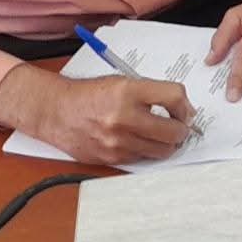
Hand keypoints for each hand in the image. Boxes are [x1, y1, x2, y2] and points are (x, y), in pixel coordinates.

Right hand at [0, 65, 194, 165]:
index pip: (173, 97)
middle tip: (182, 125)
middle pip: (173, 131)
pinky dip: (149, 151)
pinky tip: (144, 141)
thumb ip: (153, 92)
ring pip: (162, 151)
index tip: (186, 109)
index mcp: (128, 91)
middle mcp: (123, 118)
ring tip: (166, 135)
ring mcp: (117, 142)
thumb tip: (183, 108)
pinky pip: (143, 159)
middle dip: (183, 129)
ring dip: (169, 144)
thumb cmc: (90, 95)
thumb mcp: (123, 82)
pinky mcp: (111, 158)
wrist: (56, 112)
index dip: (185, 105)